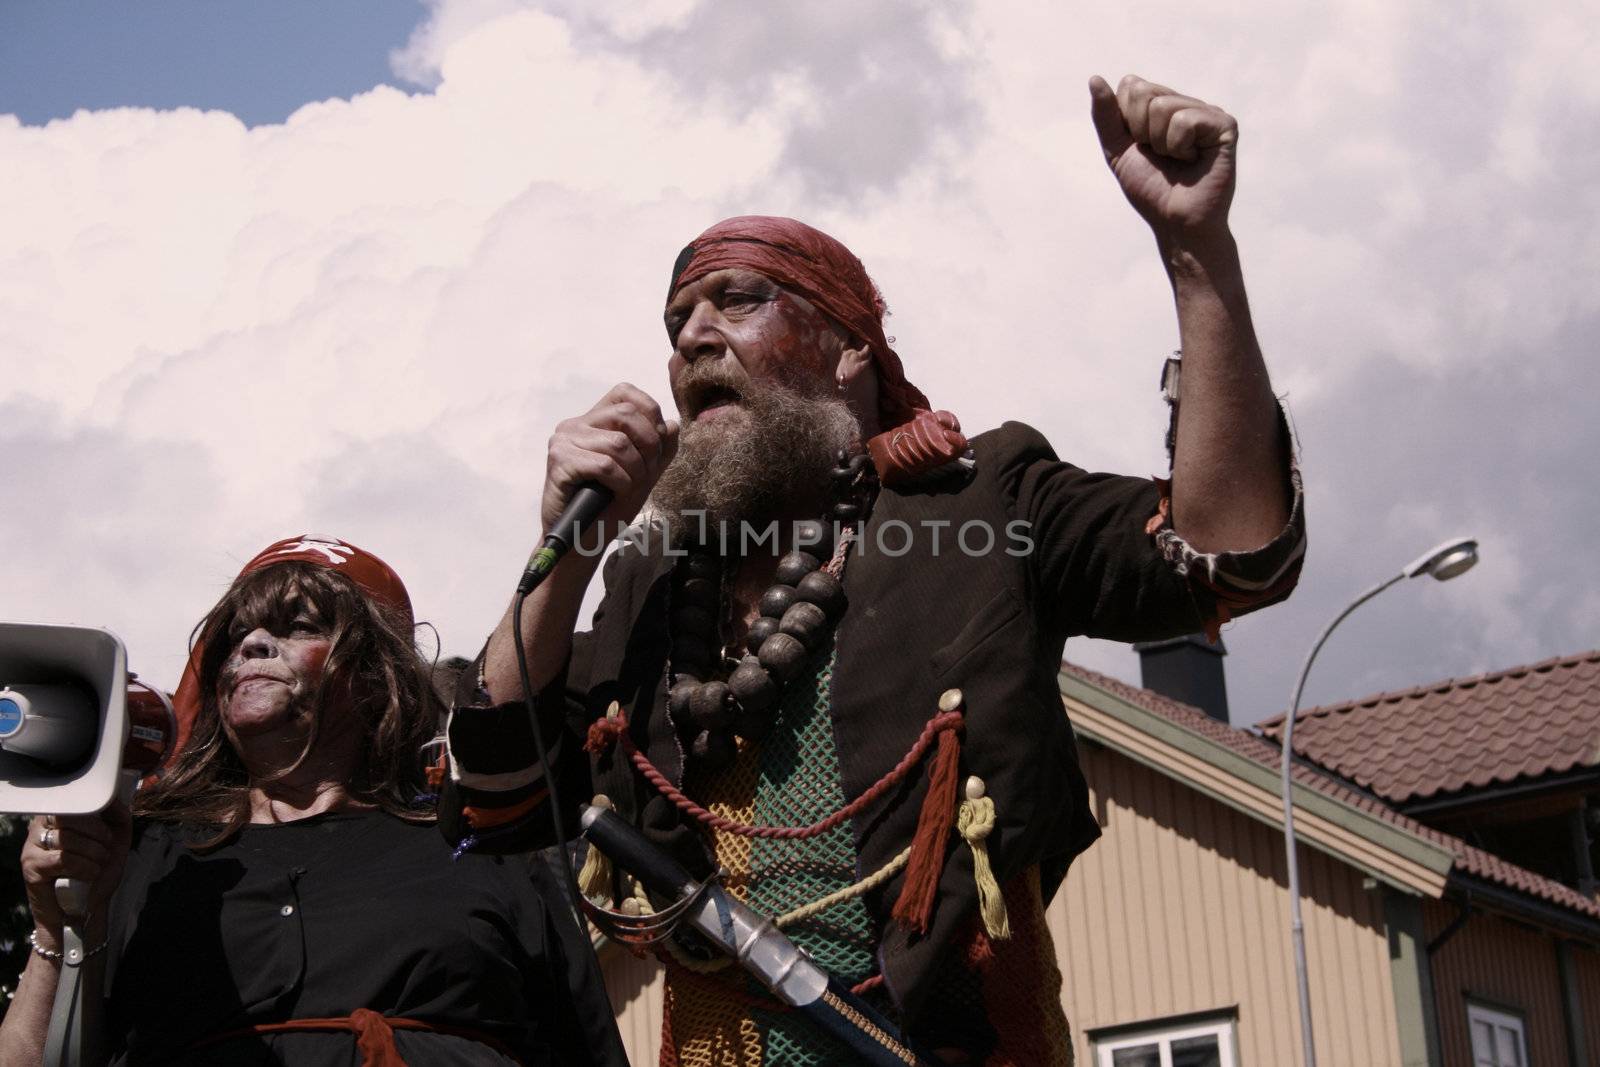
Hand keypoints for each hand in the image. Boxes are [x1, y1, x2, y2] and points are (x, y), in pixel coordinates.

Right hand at [20, 805, 131, 945]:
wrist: (87, 906)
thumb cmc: (98, 868)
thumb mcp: (115, 837)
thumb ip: (116, 813)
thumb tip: (114, 797)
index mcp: (59, 815)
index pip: (72, 799)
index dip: (93, 807)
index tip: (108, 823)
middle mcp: (40, 827)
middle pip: (68, 815)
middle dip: (97, 832)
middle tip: (106, 847)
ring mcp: (32, 847)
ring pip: (66, 838)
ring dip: (93, 851)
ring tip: (99, 862)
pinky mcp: (31, 867)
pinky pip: (63, 859)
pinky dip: (85, 866)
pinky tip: (91, 873)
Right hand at [542, 383, 679, 540]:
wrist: (583, 540)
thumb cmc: (609, 506)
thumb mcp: (644, 475)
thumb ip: (660, 450)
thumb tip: (672, 425)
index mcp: (594, 421)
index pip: (625, 392)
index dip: (649, 412)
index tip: (655, 444)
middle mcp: (576, 424)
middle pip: (627, 414)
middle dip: (648, 446)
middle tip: (646, 474)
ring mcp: (564, 441)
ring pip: (619, 443)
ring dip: (635, 472)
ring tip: (627, 489)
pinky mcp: (558, 461)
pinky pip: (604, 464)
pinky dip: (620, 483)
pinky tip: (614, 493)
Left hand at [1089, 74, 1237, 245]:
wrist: (1176, 223)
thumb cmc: (1150, 190)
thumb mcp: (1118, 151)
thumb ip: (1105, 116)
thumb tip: (1095, 78)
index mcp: (1162, 106)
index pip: (1131, 86)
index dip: (1126, 122)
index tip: (1141, 147)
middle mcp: (1185, 103)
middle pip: (1143, 91)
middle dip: (1141, 131)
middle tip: (1160, 155)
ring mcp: (1207, 112)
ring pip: (1163, 106)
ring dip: (1161, 144)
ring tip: (1179, 160)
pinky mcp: (1224, 124)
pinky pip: (1185, 120)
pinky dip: (1179, 147)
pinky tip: (1194, 160)